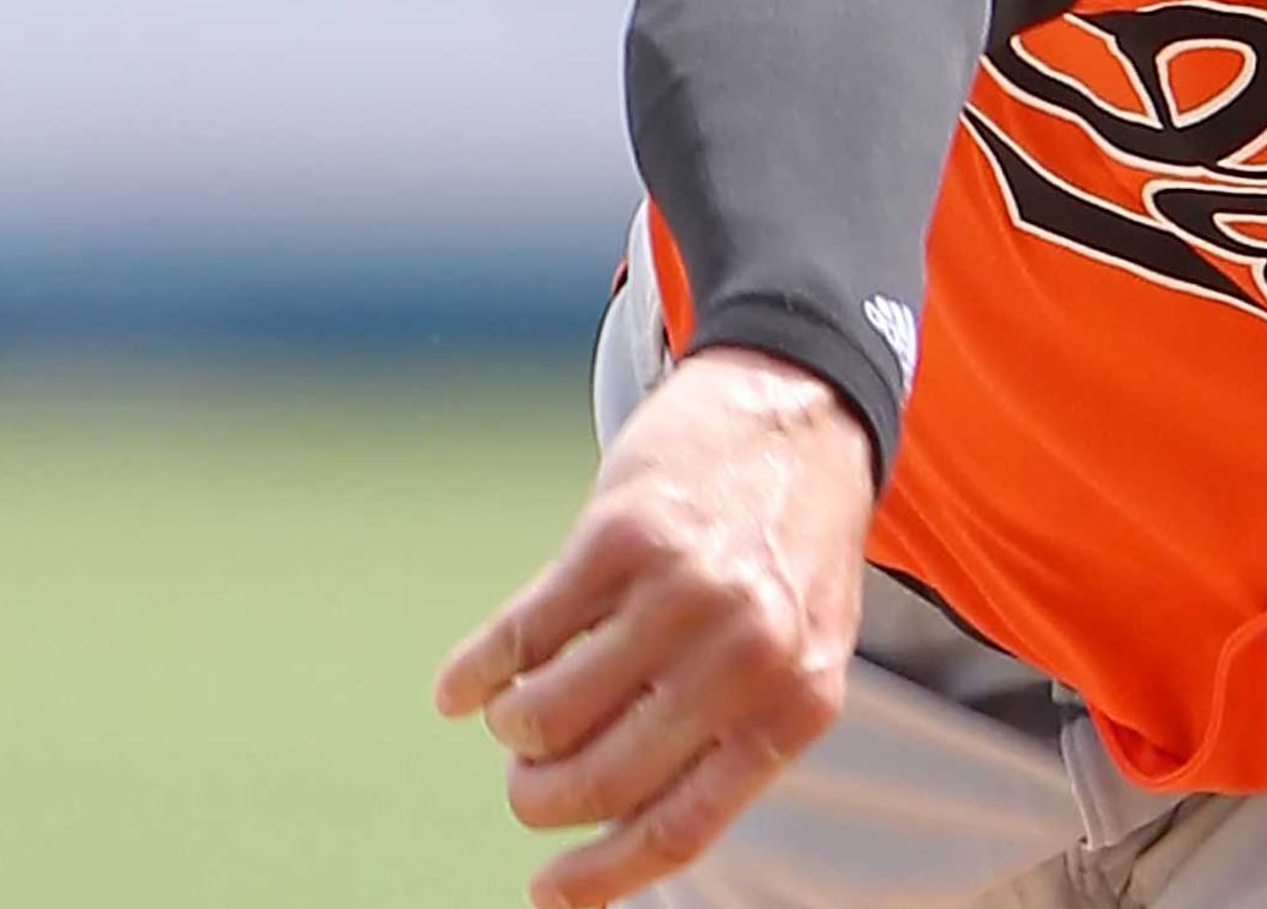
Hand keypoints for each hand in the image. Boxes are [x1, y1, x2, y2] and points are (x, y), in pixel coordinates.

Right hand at [433, 346, 878, 908]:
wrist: (804, 407)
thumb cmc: (793, 545)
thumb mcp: (804, 651)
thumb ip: (736, 732)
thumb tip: (623, 833)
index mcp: (796, 702)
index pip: (682, 826)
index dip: (601, 874)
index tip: (546, 893)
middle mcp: (746, 655)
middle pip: (601, 780)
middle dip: (540, 796)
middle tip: (527, 778)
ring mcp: (684, 594)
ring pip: (548, 717)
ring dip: (513, 729)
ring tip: (520, 710)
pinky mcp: (622, 534)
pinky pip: (521, 637)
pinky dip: (476, 671)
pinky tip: (462, 685)